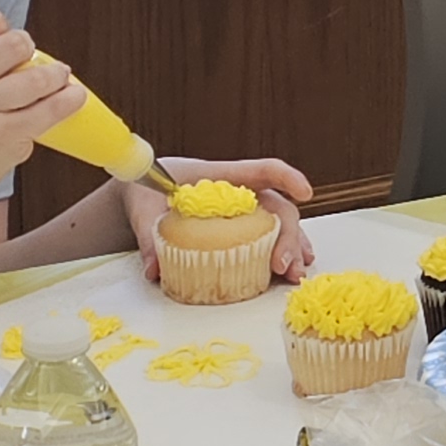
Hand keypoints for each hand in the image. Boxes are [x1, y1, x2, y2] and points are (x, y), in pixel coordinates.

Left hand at [116, 156, 318, 276]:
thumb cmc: (145, 189)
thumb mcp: (142, 206)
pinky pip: (266, 241)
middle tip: (283, 264)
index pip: (263, 170)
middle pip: (278, 208)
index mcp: (223, 176)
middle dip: (289, 235)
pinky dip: (279, 256)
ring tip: (295, 275)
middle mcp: (241, 194)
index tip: (305, 192)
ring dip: (291, 250)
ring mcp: (242, 214)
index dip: (287, 178)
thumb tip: (154, 270)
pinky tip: (288, 272)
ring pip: (278, 227)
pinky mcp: (235, 232)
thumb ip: (149, 235)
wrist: (140, 194)